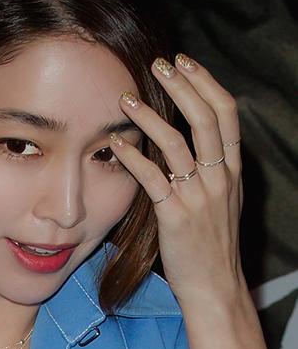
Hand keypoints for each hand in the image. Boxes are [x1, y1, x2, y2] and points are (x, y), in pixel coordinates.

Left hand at [109, 54, 244, 307]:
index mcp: (232, 170)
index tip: (184, 62)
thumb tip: (184, 137)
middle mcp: (220, 178)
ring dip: (150, 117)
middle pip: (205, 119)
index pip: (226, 113)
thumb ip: (208, 168)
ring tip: (126, 99)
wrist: (214, 286)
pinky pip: (153, 179)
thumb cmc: (212, 243)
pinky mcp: (176, 216)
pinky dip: (133, 158)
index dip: (205, 82)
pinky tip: (116, 144)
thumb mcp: (221, 199)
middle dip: (182, 85)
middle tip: (158, 64)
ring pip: (178, 144)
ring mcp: (199, 197)